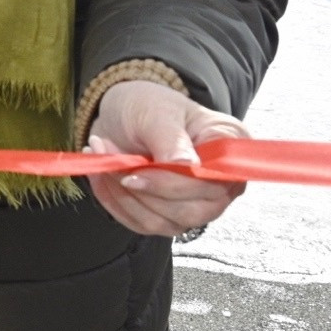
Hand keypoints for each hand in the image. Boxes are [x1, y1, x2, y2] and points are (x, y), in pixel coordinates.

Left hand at [85, 79, 247, 236]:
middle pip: (190, 211)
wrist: (124, 114)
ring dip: (123, 195)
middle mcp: (221, 184)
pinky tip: (102, 175)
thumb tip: (188, 166)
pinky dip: (114, 201)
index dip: (172, 185)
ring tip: (103, 158)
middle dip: (141, 190)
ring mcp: (197, 204)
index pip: (212, 184)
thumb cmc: (148, 106)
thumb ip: (170, 139)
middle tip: (108, 157)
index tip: (133, 174)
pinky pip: (142, 224)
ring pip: (163, 223)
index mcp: (227, 150)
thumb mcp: (156, 111)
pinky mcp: (170, 216)